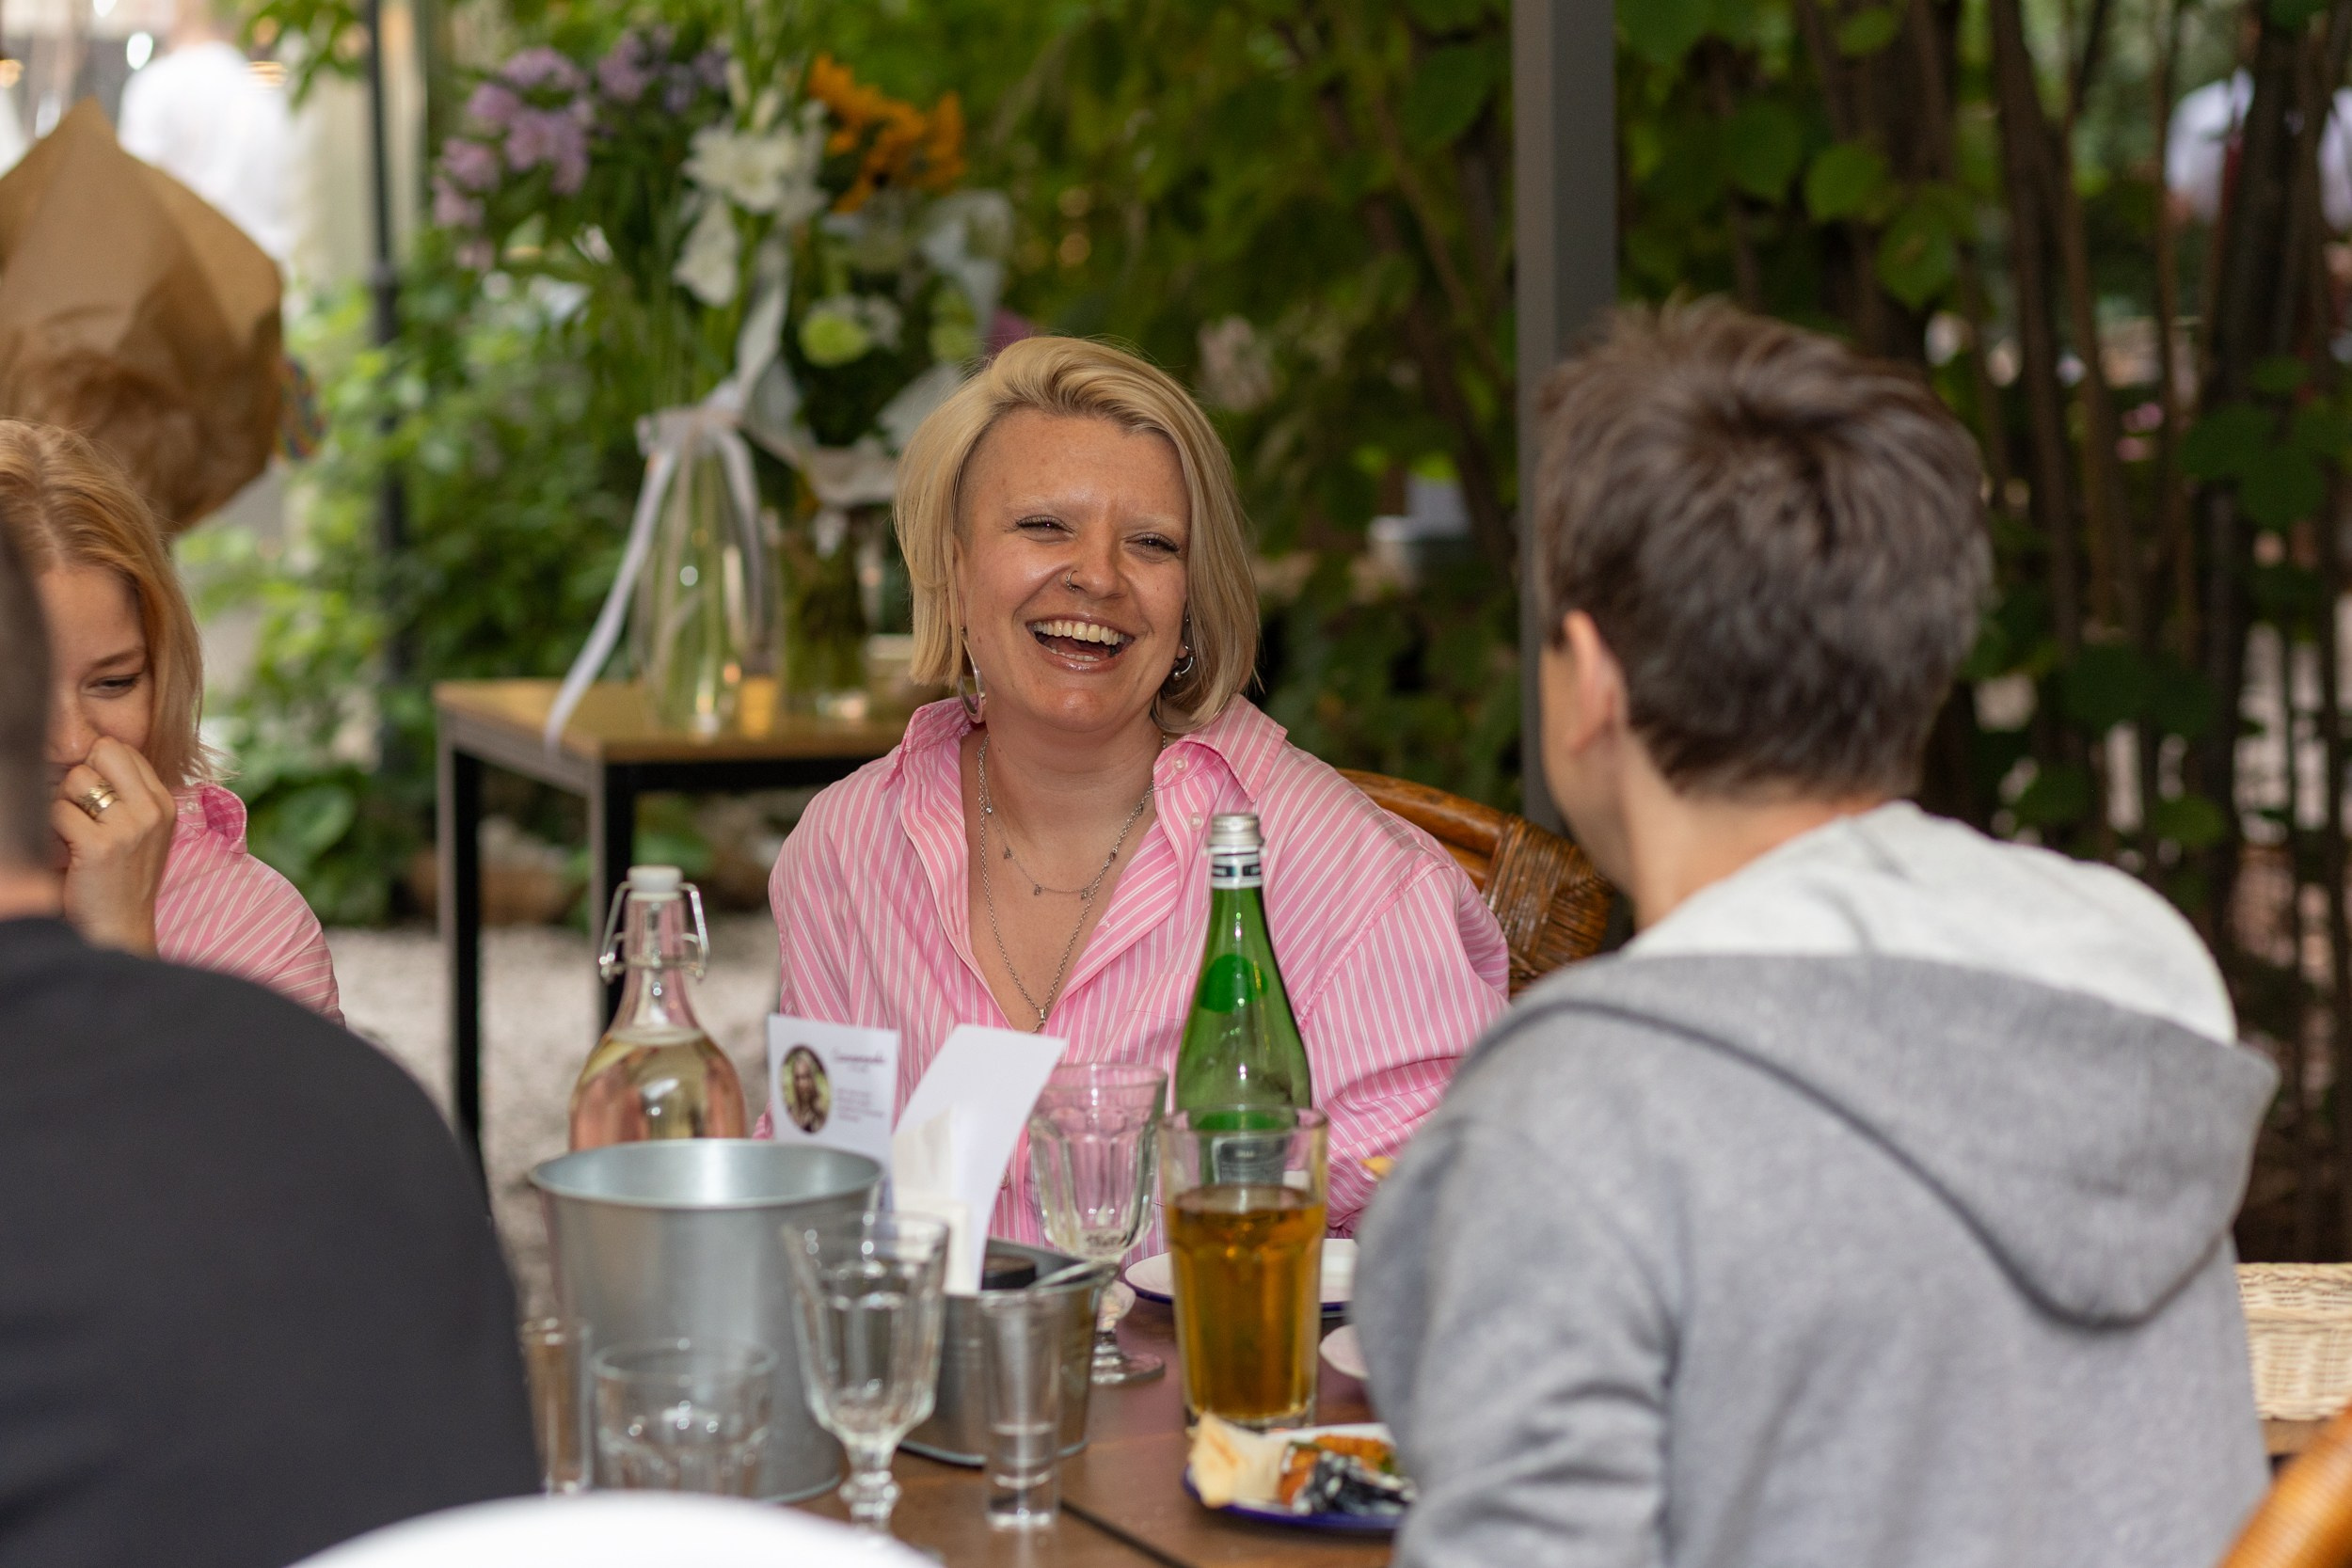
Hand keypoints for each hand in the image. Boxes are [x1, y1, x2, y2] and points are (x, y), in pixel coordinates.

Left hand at [51, 737, 175, 955]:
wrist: (121, 930)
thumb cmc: (122, 881)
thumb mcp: (142, 834)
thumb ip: (129, 796)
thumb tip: (91, 757)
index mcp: (164, 803)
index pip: (123, 750)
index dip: (97, 766)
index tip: (92, 797)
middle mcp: (152, 810)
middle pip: (102, 752)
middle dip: (80, 776)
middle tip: (79, 811)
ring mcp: (129, 827)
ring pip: (76, 779)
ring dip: (62, 803)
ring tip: (72, 834)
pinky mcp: (100, 846)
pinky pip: (57, 811)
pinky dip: (51, 829)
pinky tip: (64, 850)